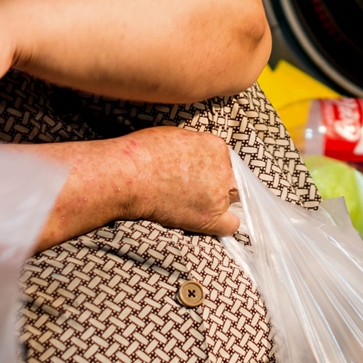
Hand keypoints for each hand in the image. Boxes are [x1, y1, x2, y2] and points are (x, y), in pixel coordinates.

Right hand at [115, 126, 242, 237]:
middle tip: (199, 187)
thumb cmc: (143, 152)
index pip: (227, 160)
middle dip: (220, 184)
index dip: (214, 168)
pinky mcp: (208, 217)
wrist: (129, 175)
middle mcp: (223, 170)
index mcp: (217, 147)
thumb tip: (198, 156)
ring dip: (218, 202)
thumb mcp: (177, 136)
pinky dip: (224, 225)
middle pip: (233, 180)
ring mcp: (218, 195)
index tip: (202, 172)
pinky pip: (230, 225)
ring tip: (195, 202)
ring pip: (231, 201)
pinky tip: (213, 222)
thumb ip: (197, 147)